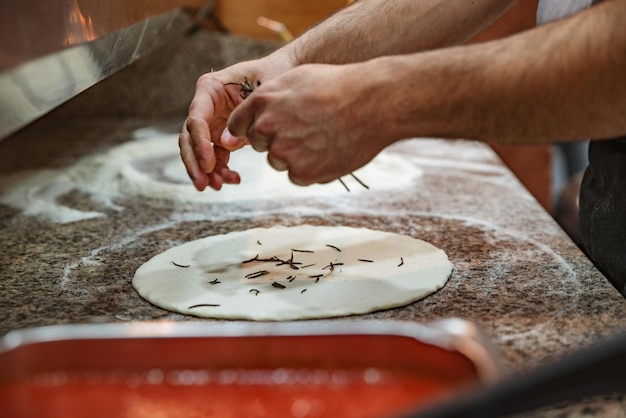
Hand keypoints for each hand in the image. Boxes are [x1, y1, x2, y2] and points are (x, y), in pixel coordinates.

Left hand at [227, 63, 393, 185]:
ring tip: (323, 136)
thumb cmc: (337, 86)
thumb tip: (240, 128)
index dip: (254, 126)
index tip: (272, 126)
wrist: (374, 102)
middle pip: (259, 144)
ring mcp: (284, 152)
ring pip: (278, 161)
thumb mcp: (295, 79)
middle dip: (276, 139)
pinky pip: (297, 176)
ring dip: (295, 154)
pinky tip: (329, 150)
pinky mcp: (302, 172)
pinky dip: (311, 168)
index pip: (238, 125)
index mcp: (261, 101)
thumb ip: (265, 101)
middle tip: (307, 127)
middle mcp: (267, 127)